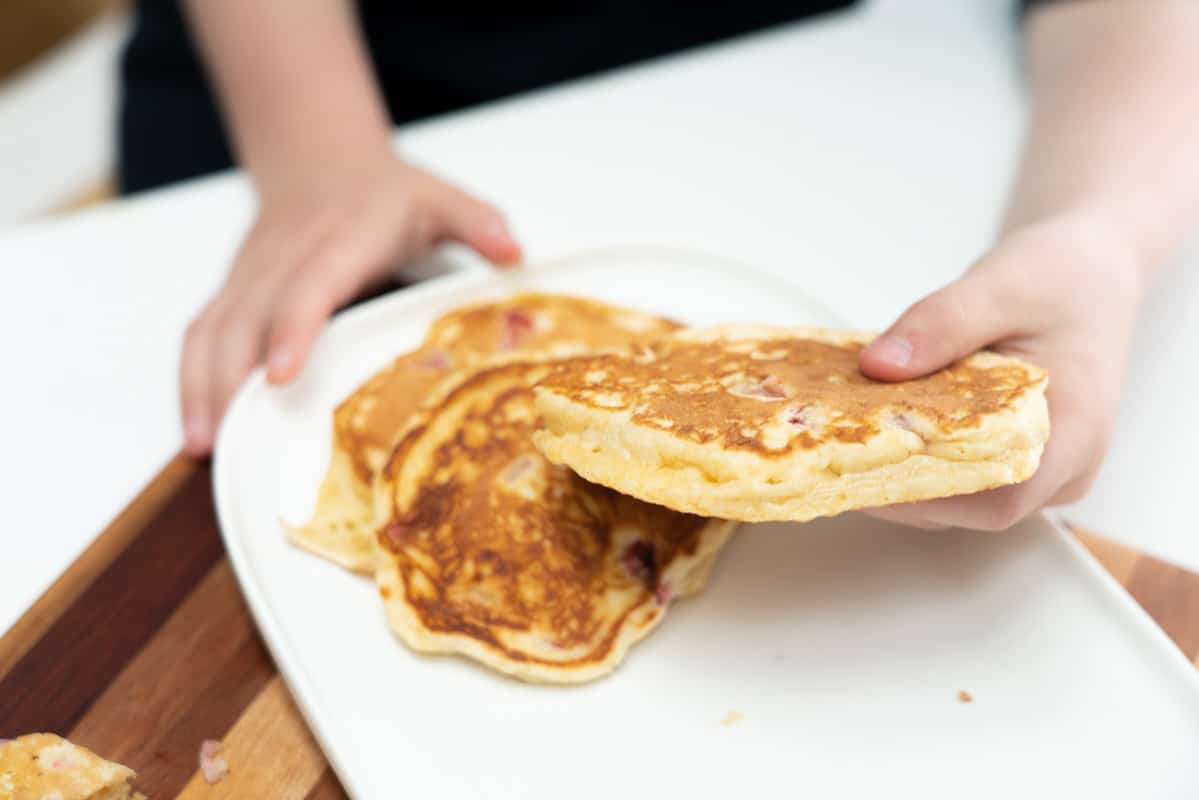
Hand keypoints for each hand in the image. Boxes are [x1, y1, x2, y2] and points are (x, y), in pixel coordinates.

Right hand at [181, 155, 521, 455]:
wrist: (318, 158)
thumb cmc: (384, 191)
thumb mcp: (437, 198)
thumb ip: (476, 222)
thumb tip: (515, 252)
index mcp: (338, 241)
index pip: (309, 286)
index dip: (291, 328)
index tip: (280, 375)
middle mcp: (285, 260)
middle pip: (247, 319)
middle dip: (231, 379)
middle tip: (231, 444)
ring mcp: (252, 276)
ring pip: (214, 330)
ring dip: (201, 387)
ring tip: (202, 448)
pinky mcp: (235, 290)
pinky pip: (202, 333)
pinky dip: (191, 378)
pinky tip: (196, 427)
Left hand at [858, 214, 1142, 529]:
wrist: (1090, 267)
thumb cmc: (1060, 276)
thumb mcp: (1000, 286)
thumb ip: (942, 325)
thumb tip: (876, 366)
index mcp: (1074, 433)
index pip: (998, 499)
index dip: (925, 498)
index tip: (859, 475)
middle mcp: (1064, 465)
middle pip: (973, 505)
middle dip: (900, 488)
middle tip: (832, 459)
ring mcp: (1042, 466)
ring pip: (964, 494)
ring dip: (903, 475)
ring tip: (843, 446)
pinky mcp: (1016, 454)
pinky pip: (965, 472)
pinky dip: (919, 457)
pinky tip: (877, 432)